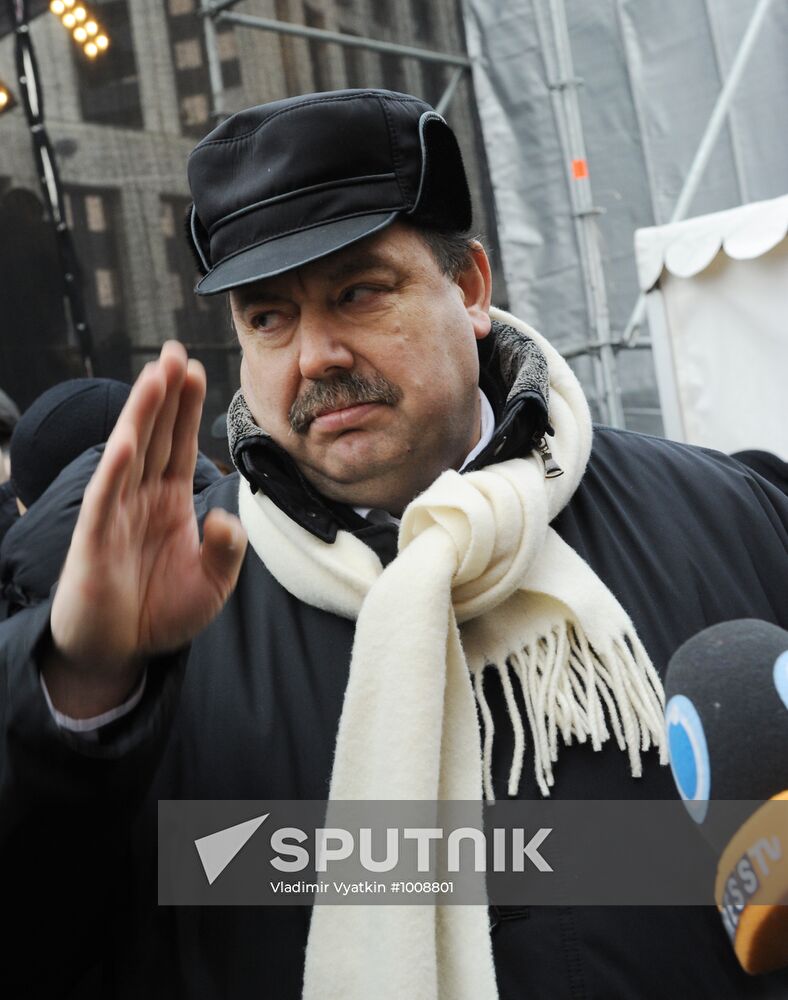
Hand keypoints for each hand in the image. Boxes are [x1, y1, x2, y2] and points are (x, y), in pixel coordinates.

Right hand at [45, 342, 246, 716]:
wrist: (119, 651)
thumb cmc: (160, 612)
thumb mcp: (211, 584)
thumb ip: (226, 551)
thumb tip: (227, 517)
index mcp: (169, 502)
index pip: (179, 445)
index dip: (187, 409)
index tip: (197, 369)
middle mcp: (141, 499)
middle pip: (155, 436)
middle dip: (165, 394)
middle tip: (174, 350)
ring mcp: (116, 516)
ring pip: (130, 455)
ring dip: (142, 415)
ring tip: (155, 375)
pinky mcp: (96, 542)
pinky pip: (107, 500)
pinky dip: (116, 470)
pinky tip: (127, 439)